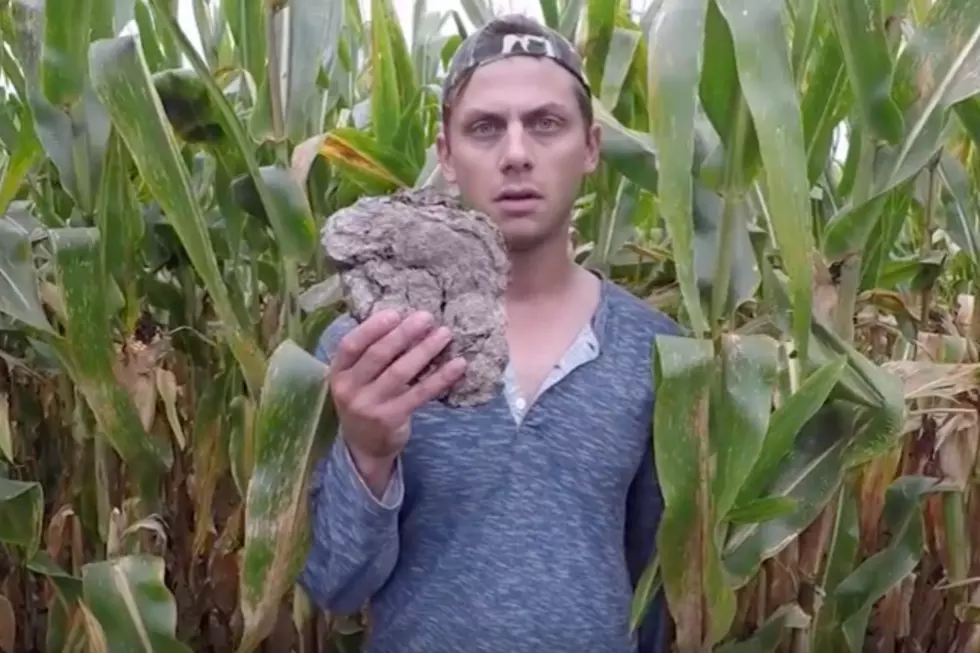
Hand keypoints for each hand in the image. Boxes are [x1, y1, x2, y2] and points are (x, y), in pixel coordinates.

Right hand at [329, 309, 465, 490]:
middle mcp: (350, 389)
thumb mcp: (356, 378)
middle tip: (427, 317)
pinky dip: (441, 377)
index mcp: (338, 373)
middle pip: (378, 355)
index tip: (395, 313)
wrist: (363, 447)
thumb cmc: (365, 400)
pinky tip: (458, 365)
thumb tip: (405, 320)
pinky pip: (420, 393)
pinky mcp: (392, 418)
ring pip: (400, 372)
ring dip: (425, 350)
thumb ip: (371, 354)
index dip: (372, 328)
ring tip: (444, 334)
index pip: (351, 345)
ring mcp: (370, 405)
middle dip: (404, 333)